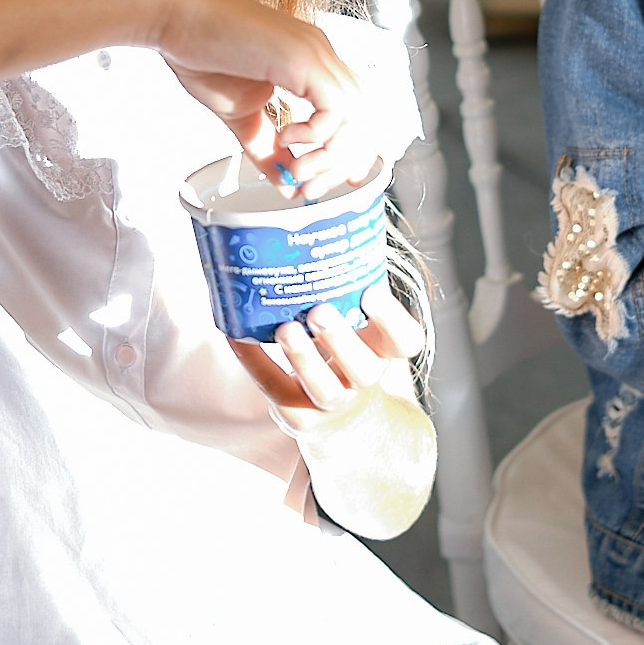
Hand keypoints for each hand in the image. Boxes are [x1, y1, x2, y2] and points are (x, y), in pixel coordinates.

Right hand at [152, 0, 375, 197]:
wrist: (174, 18)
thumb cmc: (201, 54)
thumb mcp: (242, 114)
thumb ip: (267, 148)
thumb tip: (287, 183)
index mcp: (313, 64)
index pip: (355, 112)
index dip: (351, 152)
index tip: (327, 180)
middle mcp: (322, 55)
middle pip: (364, 117)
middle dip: (342, 164)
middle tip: (310, 189)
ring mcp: (316, 53)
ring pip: (357, 115)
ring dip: (330, 155)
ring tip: (297, 169)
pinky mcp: (303, 58)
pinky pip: (336, 107)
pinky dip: (317, 134)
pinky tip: (287, 138)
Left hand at [227, 282, 426, 432]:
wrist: (343, 418)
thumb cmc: (345, 350)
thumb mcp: (357, 324)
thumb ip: (346, 289)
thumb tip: (316, 225)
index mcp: (383, 350)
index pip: (406, 340)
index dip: (391, 319)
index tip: (370, 292)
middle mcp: (364, 378)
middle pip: (364, 369)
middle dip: (341, 340)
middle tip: (319, 311)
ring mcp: (334, 402)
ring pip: (325, 389)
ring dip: (303, 358)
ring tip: (286, 329)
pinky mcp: (299, 414)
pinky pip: (275, 390)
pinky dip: (254, 362)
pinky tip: (237, 336)